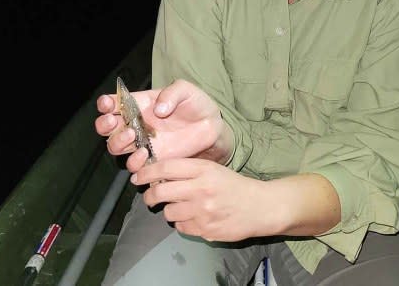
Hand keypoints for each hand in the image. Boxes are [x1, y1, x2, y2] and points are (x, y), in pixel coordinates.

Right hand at [94, 79, 232, 171]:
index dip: (105, 103)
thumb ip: (171, 93)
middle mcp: (134, 123)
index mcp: (137, 104)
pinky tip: (145, 152)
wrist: (212, 127)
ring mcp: (141, 142)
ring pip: (115, 147)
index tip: (108, 104)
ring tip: (132, 135)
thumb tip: (158, 109)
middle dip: (104, 124)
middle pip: (106, 127)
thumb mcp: (185, 90)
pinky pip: (134, 166)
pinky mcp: (152, 159)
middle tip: (114, 121)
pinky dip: (134, 161)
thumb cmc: (196, 104)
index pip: (112, 103)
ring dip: (117, 142)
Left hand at [133, 158, 274, 241]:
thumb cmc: (235, 186)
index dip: (147, 172)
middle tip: (149, 197)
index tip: (138, 177)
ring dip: (169, 210)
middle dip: (149, 196)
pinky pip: (181, 227)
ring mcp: (203, 211)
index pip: (166, 168)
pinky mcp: (205, 230)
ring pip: (168, 212)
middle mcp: (201, 189)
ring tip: (182, 207)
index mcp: (204, 170)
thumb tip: (158, 174)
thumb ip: (188, 170)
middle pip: (160, 192)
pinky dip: (183, 223)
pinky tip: (194, 218)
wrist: (260, 207)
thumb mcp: (214, 169)